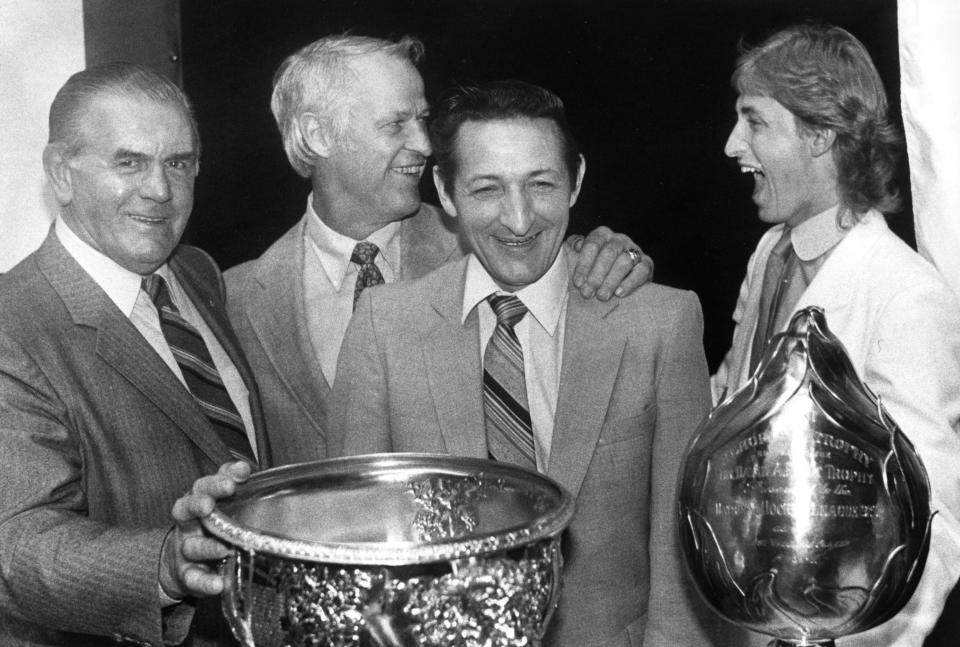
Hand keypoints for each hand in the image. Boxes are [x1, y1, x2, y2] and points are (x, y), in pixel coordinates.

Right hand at [159, 461, 251, 600]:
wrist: (180, 563)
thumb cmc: (209, 526)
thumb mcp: (219, 505)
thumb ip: (231, 484)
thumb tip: (245, 467)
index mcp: (197, 502)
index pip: (204, 485)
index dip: (219, 478)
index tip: (241, 473)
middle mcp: (188, 523)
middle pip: (187, 508)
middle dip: (198, 504)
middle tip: (209, 504)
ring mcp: (185, 549)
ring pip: (192, 546)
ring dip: (207, 547)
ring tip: (224, 549)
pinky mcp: (187, 575)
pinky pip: (194, 578)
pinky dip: (206, 582)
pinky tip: (220, 584)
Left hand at [568, 226, 653, 299]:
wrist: (615, 281)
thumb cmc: (593, 269)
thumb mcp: (580, 257)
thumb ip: (573, 248)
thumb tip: (576, 245)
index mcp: (602, 234)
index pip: (592, 245)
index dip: (584, 264)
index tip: (578, 283)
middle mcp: (619, 239)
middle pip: (608, 253)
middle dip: (596, 275)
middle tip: (587, 293)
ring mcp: (635, 250)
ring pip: (624, 262)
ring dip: (611, 281)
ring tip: (601, 296)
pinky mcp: (647, 264)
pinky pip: (641, 271)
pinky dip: (630, 283)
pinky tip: (619, 293)